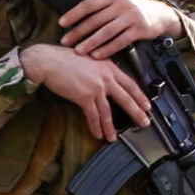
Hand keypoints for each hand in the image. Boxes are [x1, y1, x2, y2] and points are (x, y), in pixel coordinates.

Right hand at [21, 44, 150, 141]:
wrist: (48, 61)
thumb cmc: (62, 57)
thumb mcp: (88, 58)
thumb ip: (99, 68)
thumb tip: (104, 79)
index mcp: (108, 66)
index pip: (130, 84)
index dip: (140, 96)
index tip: (146, 105)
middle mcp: (106, 77)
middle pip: (126, 98)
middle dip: (137, 112)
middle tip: (144, 122)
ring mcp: (96, 88)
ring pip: (109, 111)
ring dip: (111, 126)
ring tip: (114, 137)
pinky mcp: (84, 96)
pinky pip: (93, 115)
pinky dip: (96, 126)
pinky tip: (98, 133)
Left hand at [59, 0, 183, 59]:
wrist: (162, 15)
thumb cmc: (133, 10)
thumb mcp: (119, 2)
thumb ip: (102, 7)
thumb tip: (76, 16)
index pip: (90, 4)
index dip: (74, 13)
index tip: (61, 23)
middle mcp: (123, 4)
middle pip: (96, 19)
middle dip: (79, 31)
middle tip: (65, 41)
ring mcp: (132, 16)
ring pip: (107, 31)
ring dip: (91, 42)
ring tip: (79, 51)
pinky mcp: (140, 29)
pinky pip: (120, 41)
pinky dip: (107, 49)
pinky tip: (97, 55)